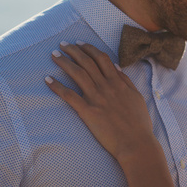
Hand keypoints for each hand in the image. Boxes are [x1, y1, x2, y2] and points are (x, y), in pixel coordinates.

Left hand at [45, 41, 155, 162]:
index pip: (101, 59)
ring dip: (64, 62)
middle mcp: (106, 86)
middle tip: (63, 44)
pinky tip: (48, 79)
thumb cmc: (139, 123)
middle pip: (87, 62)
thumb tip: (116, 67)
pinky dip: (57, 86)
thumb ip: (125, 81)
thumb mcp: (136, 97)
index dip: (89, 49)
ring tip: (54, 55)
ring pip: (78, 74)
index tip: (80, 43)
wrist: (135, 143)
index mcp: (118, 82)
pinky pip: (69, 96)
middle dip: (73, 51)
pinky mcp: (88, 112)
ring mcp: (96, 98)